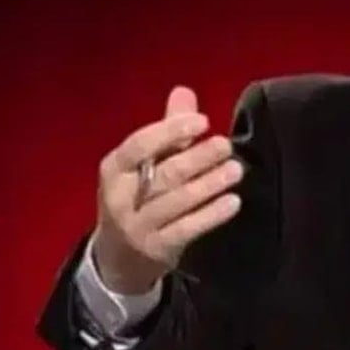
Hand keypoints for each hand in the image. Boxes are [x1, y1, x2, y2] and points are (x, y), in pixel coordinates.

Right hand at [92, 86, 243, 293]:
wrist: (119, 257)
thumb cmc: (137, 197)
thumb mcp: (142, 165)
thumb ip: (167, 131)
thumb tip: (185, 92)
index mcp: (114, 169)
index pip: (139, 145)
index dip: (171, 131)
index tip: (203, 122)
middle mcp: (121, 198)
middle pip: (164, 173)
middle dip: (197, 158)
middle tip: (226, 145)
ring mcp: (138, 226)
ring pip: (177, 202)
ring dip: (209, 184)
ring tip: (235, 170)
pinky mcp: (157, 249)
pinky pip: (187, 229)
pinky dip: (211, 215)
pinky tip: (232, 202)